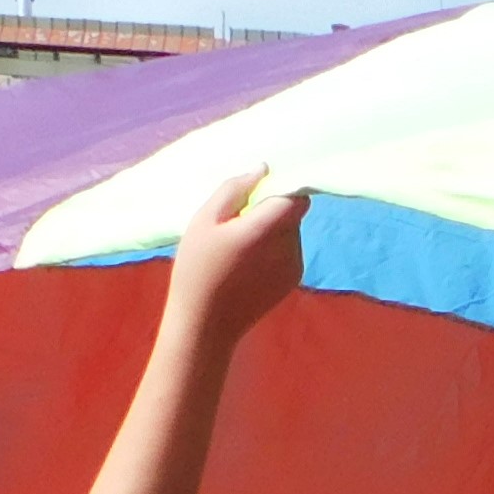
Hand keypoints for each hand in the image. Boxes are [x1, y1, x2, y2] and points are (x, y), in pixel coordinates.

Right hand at [167, 172, 309, 337]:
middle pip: (293, 212)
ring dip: (272, 228)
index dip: (283, 186)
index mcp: (266, 229)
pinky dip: (274, 247)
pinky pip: (290, 250)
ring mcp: (294, 266)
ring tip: (239, 242)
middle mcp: (289, 247)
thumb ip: (235, 189)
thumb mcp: (205, 219)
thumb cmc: (198, 268)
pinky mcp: (292, 280)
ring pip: (292, 230)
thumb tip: (263, 169)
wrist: (206, 323)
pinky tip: (247, 261)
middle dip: (272, 207)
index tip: (261, 187)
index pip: (296, 196)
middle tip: (238, 218)